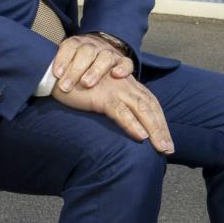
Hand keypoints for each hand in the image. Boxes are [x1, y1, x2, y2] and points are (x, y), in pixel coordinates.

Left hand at [49, 32, 133, 92]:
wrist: (100, 54)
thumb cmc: (77, 64)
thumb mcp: (66, 62)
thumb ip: (58, 68)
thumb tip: (39, 79)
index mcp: (77, 43)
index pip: (69, 46)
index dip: (62, 59)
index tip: (56, 74)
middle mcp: (94, 45)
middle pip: (86, 52)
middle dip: (75, 70)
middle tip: (66, 86)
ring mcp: (109, 52)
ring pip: (104, 57)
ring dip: (95, 70)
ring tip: (86, 84)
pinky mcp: (122, 61)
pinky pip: (126, 62)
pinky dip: (123, 68)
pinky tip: (116, 75)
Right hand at [53, 70, 172, 155]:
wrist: (55, 73)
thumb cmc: (76, 85)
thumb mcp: (100, 94)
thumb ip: (114, 103)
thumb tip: (125, 122)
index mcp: (127, 83)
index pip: (150, 103)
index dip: (160, 122)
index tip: (166, 141)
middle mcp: (125, 84)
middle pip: (150, 107)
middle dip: (161, 129)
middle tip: (168, 149)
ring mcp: (115, 88)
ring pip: (141, 109)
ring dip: (153, 129)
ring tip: (160, 146)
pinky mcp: (101, 95)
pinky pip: (121, 111)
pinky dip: (132, 124)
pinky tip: (140, 135)